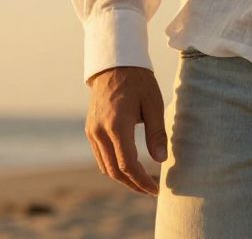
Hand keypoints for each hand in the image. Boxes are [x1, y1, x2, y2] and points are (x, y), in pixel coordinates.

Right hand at [86, 66, 167, 195]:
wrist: (115, 63)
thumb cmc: (138, 81)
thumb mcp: (153, 102)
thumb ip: (156, 132)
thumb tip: (161, 159)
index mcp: (116, 125)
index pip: (127, 165)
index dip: (142, 181)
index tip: (155, 189)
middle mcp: (100, 131)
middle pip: (114, 171)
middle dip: (132, 184)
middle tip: (150, 189)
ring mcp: (92, 131)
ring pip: (105, 166)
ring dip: (122, 178)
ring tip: (141, 181)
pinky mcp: (90, 129)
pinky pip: (100, 156)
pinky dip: (113, 166)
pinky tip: (128, 166)